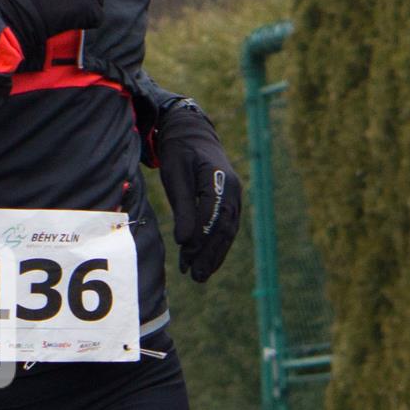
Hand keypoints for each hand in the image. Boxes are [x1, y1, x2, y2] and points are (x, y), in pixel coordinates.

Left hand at [154, 99, 244, 282]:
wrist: (191, 133)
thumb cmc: (179, 151)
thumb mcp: (175, 174)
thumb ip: (181, 206)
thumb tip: (185, 241)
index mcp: (219, 178)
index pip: (212, 214)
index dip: (200, 237)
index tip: (186, 256)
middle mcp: (233, 189)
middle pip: (223, 227)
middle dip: (209, 254)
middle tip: (195, 276)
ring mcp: (235, 196)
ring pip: (227, 232)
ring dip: (213, 255)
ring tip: (199, 276)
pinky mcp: (230, 203)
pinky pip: (226, 228)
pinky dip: (216, 246)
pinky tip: (206, 262)